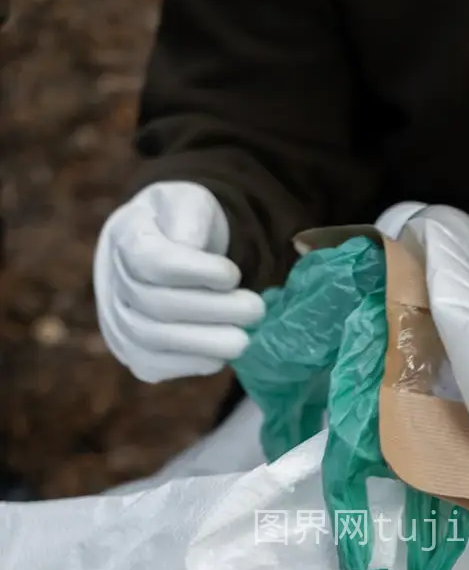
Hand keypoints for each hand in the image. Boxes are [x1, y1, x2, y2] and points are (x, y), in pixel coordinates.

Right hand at [93, 182, 264, 382]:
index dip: (197, 272)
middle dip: (213, 310)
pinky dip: (191, 363)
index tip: (232, 274)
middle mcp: (112, 282)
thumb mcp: (191, 203)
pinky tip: (220, 354)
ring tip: (244, 338)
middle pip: (157, 305)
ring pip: (155, 340)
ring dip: (206, 343)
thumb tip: (188, 248)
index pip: (154, 262)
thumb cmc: (183, 225)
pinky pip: (156, 366)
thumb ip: (190, 218)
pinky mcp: (132, 352)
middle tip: (256, 309)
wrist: (168, 251)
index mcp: (125, 237)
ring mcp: (117, 321)